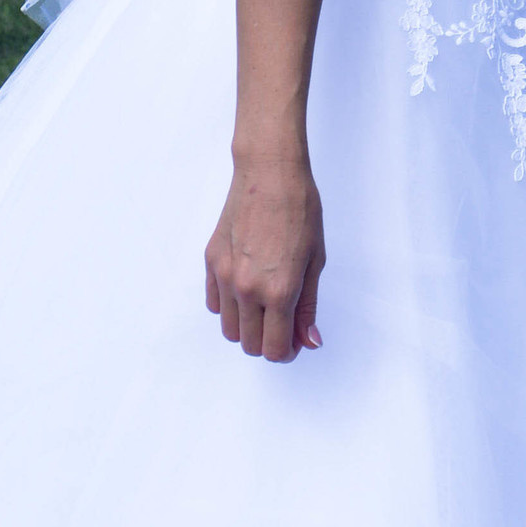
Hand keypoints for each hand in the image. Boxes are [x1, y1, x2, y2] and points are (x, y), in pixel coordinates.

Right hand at [205, 145, 324, 361]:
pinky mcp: (211, 261)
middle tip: (283, 322)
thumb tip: (308, 341)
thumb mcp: (314, 262)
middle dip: (268, 342)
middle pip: (250, 345)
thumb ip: (307, 307)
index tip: (294, 341)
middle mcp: (247, 288)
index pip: (274, 349)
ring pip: (230, 329)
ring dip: (248, 327)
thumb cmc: (300, 211)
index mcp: (279, 290)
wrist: (269, 174)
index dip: (287, 352)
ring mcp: (224, 275)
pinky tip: (247, 286)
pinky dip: (230, 306)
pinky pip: (215, 304)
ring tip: (265, 304)